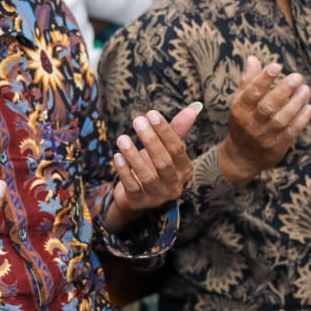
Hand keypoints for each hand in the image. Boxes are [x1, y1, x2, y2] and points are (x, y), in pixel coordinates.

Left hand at [105, 103, 199, 228]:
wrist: (136, 197)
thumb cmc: (153, 166)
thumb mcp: (165, 149)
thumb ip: (177, 130)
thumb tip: (193, 108)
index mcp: (184, 170)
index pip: (177, 149)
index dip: (165, 131)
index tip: (151, 114)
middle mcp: (174, 185)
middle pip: (164, 162)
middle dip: (150, 140)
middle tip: (137, 121)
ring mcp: (157, 196)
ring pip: (148, 176)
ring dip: (134, 156)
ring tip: (122, 138)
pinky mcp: (138, 202)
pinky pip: (132, 187)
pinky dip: (125, 171)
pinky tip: (117, 156)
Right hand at [218, 56, 310, 184]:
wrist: (241, 157)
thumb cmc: (242, 123)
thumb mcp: (240, 102)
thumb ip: (248, 81)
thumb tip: (253, 59)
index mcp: (239, 110)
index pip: (251, 93)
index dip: (263, 79)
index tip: (277, 66)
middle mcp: (250, 123)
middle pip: (267, 106)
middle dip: (283, 90)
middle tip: (297, 76)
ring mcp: (263, 137)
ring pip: (281, 119)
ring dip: (295, 104)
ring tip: (305, 89)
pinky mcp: (276, 148)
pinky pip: (290, 133)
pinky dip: (300, 120)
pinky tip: (308, 108)